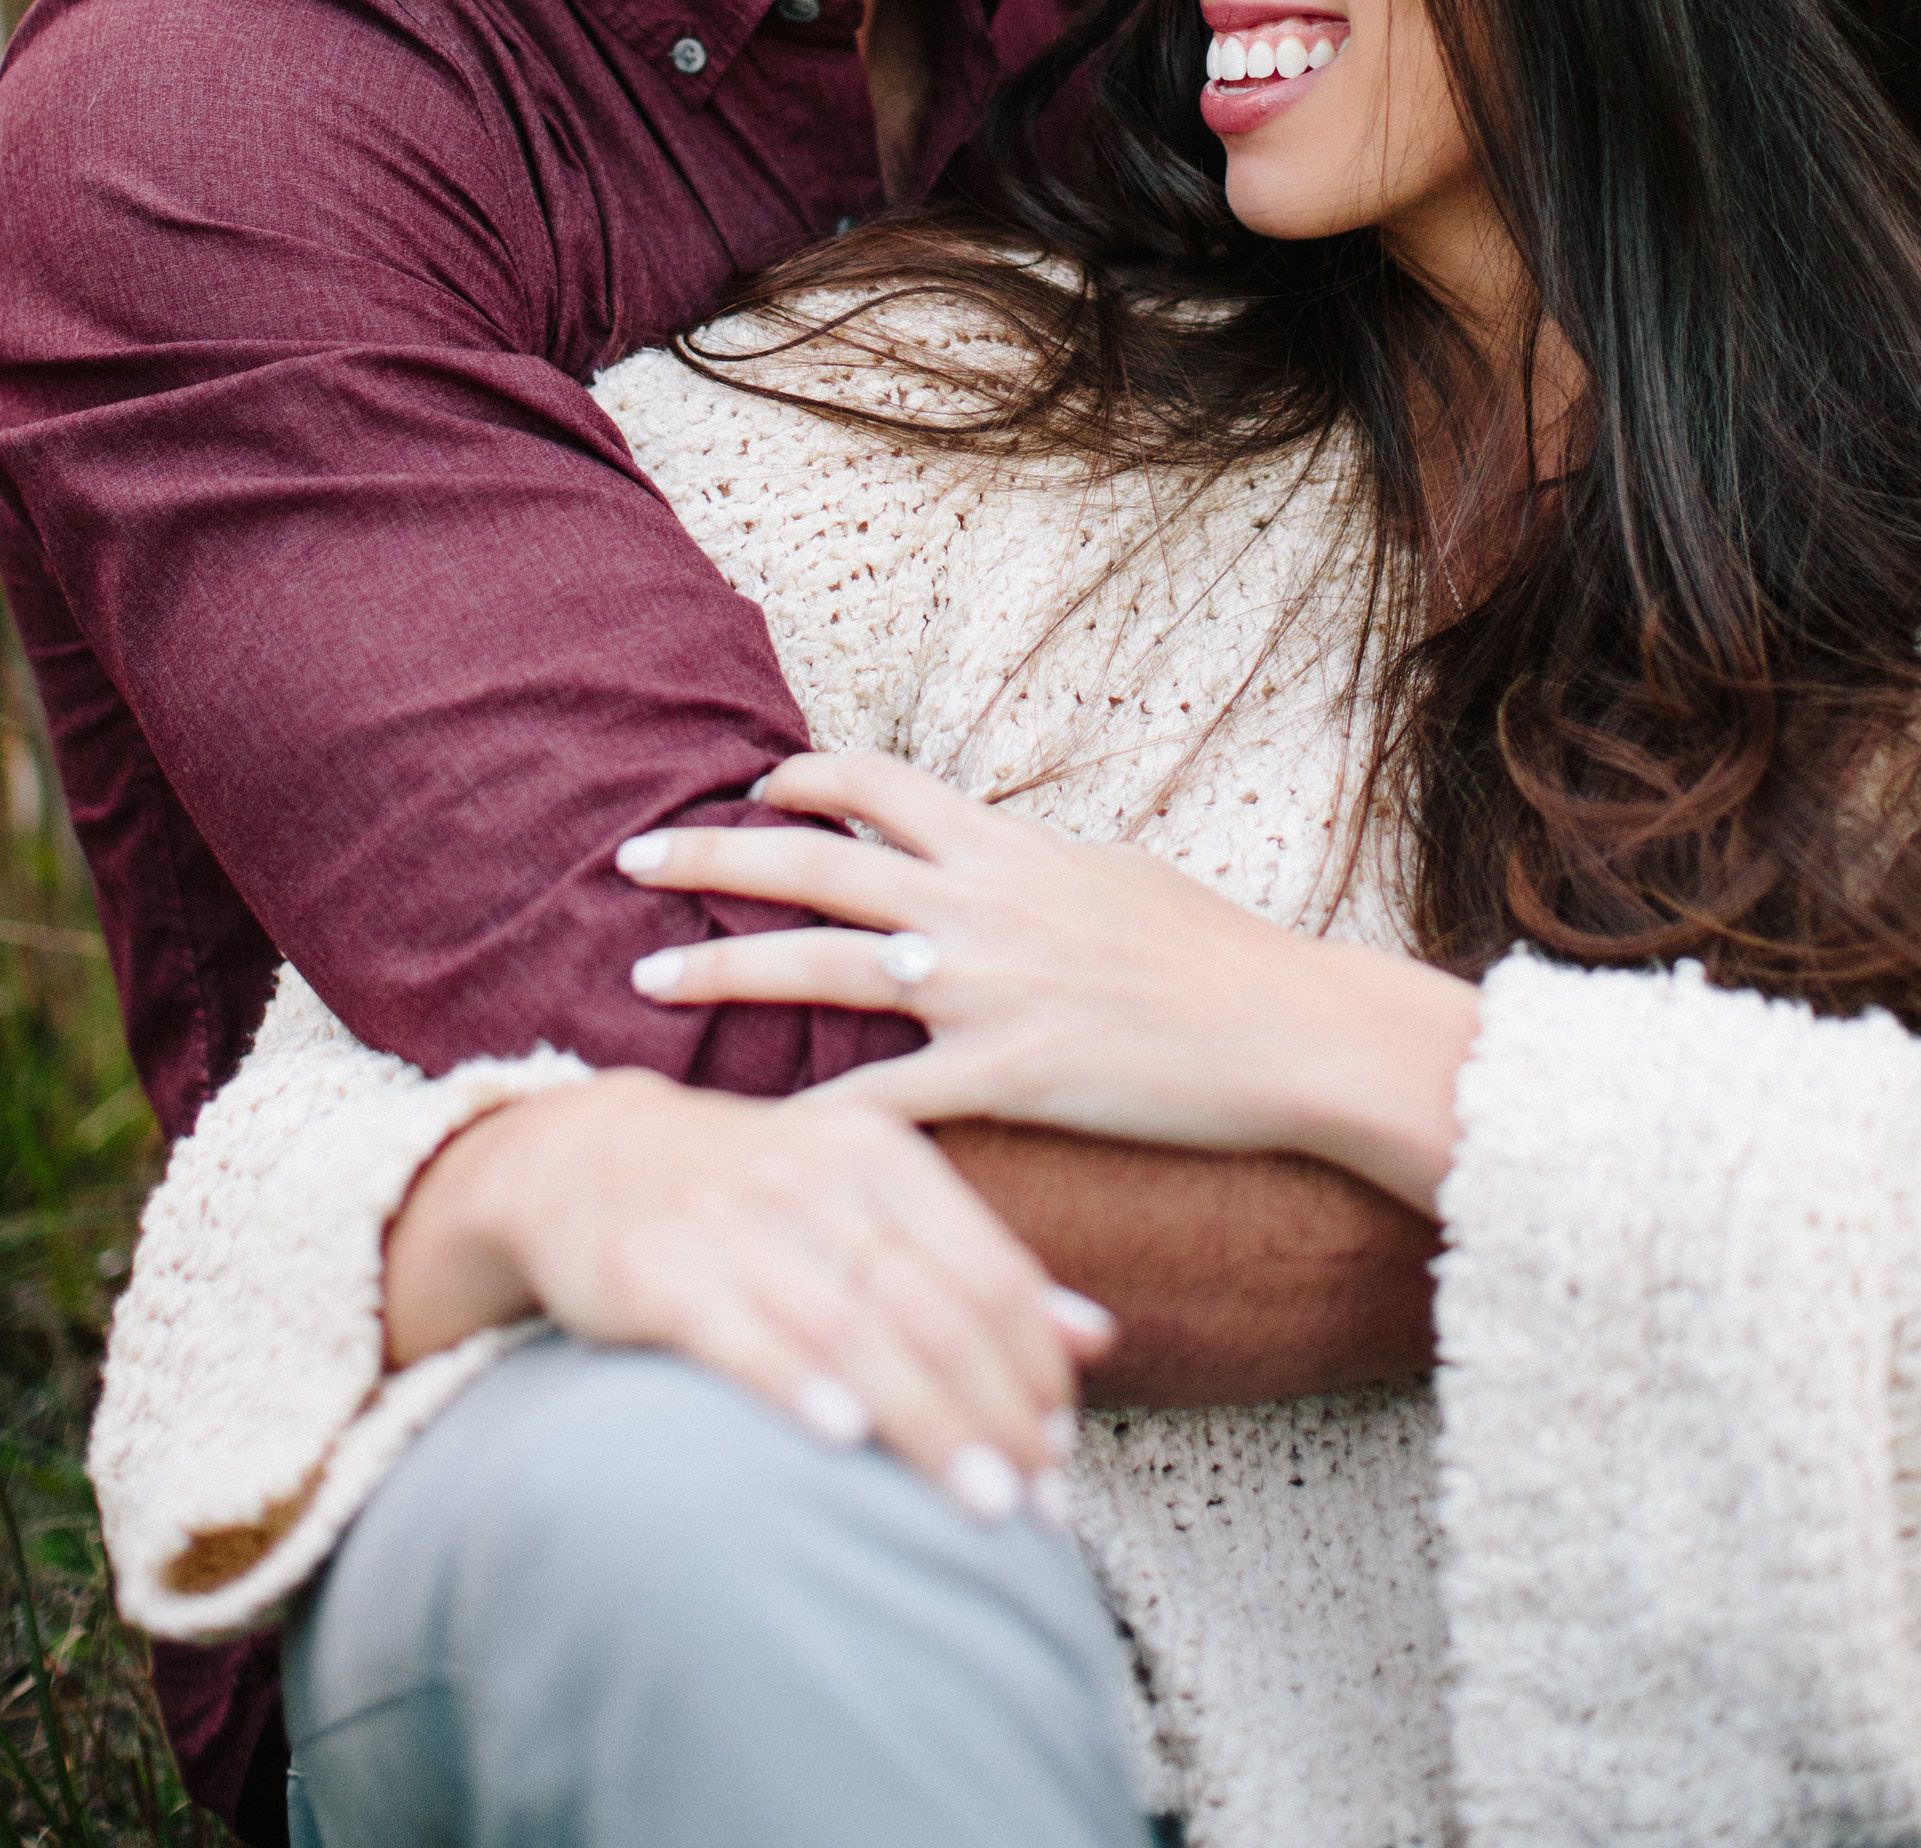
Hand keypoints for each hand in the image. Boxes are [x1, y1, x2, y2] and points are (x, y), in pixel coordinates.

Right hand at [384, 1067, 1110, 1524]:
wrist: (582, 1156)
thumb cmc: (752, 1192)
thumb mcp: (869, 1200)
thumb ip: (974, 1265)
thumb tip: (1095, 1335)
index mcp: (881, 1156)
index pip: (988, 1270)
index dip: (1035, 1367)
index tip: (1063, 1454)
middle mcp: (817, 1177)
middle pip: (936, 1308)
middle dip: (998, 1414)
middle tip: (1040, 1507)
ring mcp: (734, 1220)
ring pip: (855, 1329)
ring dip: (927, 1424)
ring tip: (981, 1506)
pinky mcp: (657, 1267)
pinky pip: (739, 1330)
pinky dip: (797, 1383)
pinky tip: (843, 1438)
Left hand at [618, 752, 1481, 1214]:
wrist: (1286, 1026)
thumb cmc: (1217, 955)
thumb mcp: (1115, 877)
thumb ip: (1036, 870)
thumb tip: (994, 856)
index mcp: (1008, 847)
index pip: (880, 784)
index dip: (804, 778)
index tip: (750, 786)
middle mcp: (979, 905)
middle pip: (815, 863)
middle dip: (715, 855)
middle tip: (633, 857)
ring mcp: (984, 990)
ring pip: (820, 969)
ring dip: (723, 970)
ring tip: (644, 978)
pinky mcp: (1005, 1076)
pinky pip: (883, 1102)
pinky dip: (811, 1123)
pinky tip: (750, 1141)